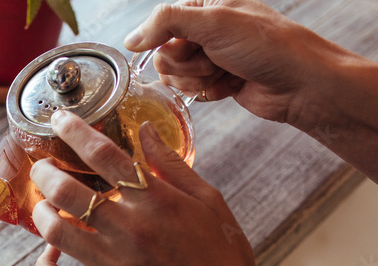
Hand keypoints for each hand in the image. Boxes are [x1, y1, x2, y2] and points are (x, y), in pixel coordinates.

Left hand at [31, 110, 288, 265]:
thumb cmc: (223, 255)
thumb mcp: (210, 200)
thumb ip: (173, 164)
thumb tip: (145, 129)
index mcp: (157, 200)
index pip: (105, 155)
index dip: (75, 131)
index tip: (59, 119)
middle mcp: (132, 229)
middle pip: (68, 191)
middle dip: (45, 174)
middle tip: (41, 169)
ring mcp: (116, 265)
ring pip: (56, 232)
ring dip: (42, 214)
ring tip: (44, 206)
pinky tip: (50, 254)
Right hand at [125, 0, 330, 124]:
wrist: (299, 83)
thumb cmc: (266, 46)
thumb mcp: (213, 23)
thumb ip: (166, 23)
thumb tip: (130, 39)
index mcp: (204, 8)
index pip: (160, 27)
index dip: (171, 43)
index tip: (193, 45)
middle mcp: (205, 31)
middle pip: (164, 56)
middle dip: (188, 65)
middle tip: (216, 59)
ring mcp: (210, 57)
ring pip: (175, 77)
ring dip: (198, 80)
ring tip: (225, 72)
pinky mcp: (216, 81)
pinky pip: (191, 92)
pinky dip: (209, 92)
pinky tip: (230, 85)